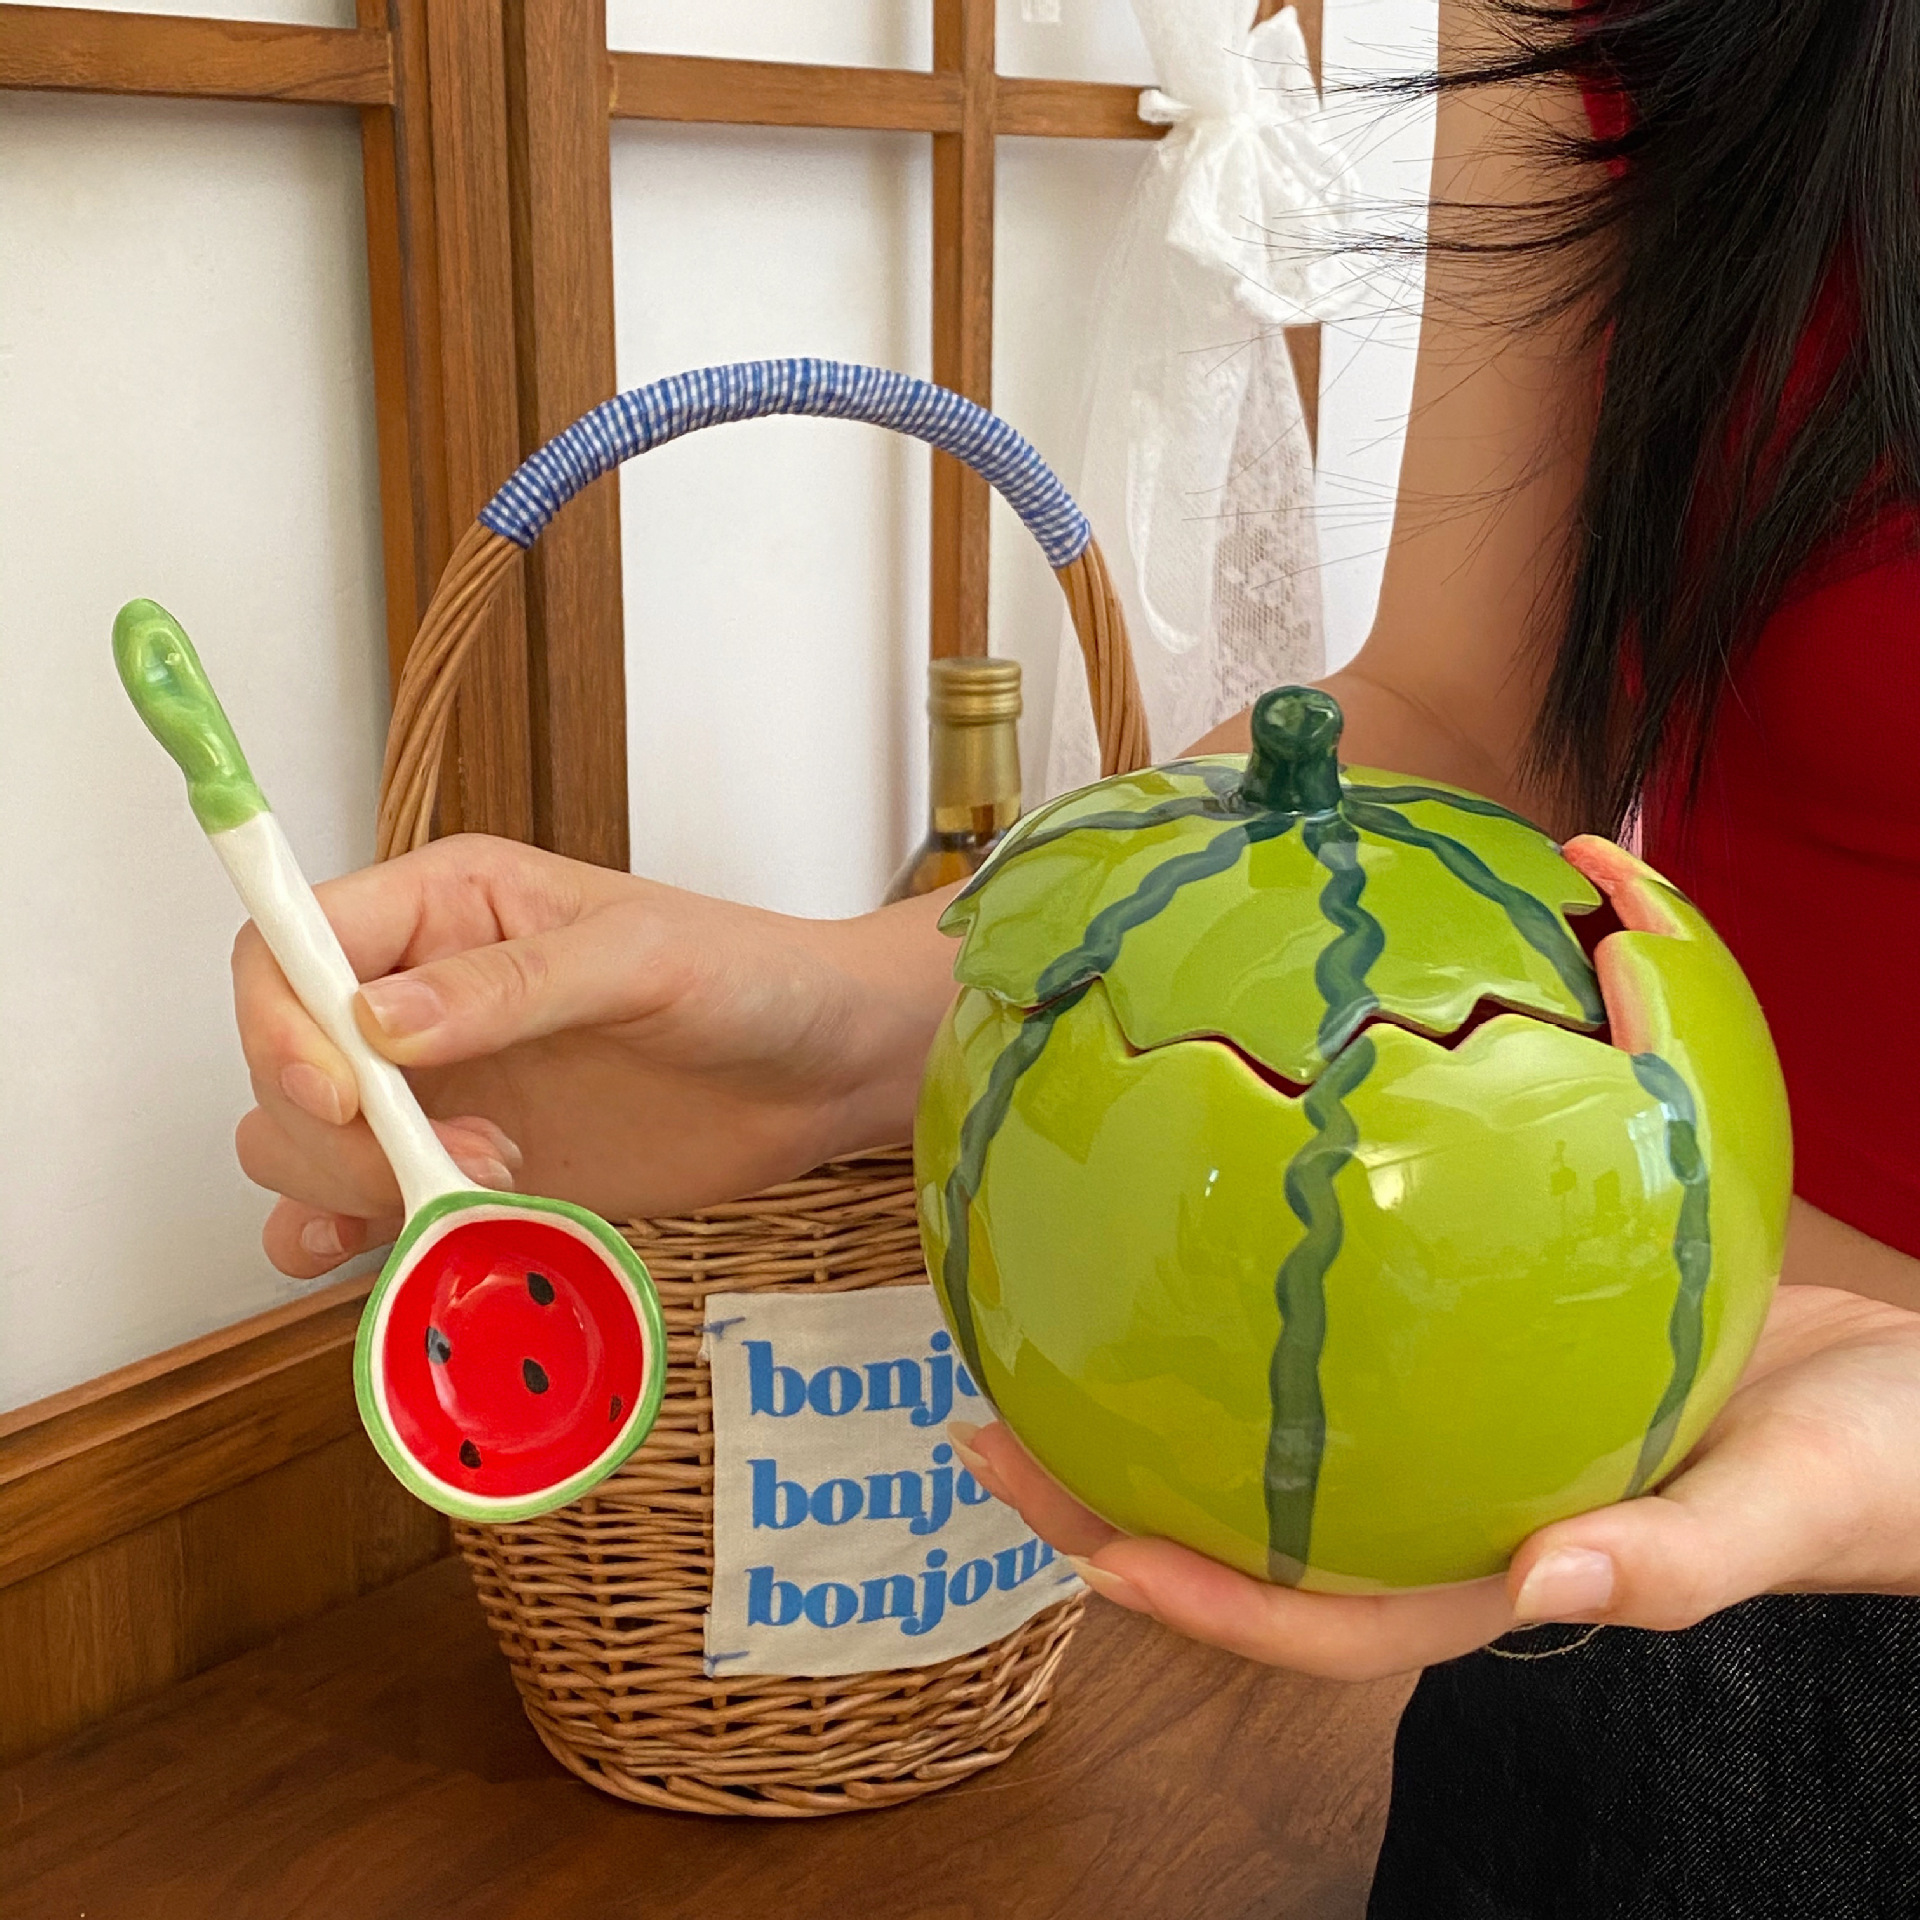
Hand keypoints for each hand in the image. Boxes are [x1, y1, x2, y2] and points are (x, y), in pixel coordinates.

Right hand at [233, 833, 955, 1277]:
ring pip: (302, 1140)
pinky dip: (344, 1236)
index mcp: (444, 907)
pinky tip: (381, 1249)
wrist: (822, 1069)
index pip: (288, 951)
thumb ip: (509, 986)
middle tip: (464, 1159)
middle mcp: (421, 996)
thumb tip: (374, 1022)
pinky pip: (360, 1208)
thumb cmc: (750, 977)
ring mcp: (443, 1089)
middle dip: (335, 1129)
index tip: (345, 1096)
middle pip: (285, 1060)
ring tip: (484, 1189)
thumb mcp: (639, 961)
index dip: (282, 1025)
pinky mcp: (473, 1167)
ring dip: (349, 1185)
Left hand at [952, 1280, 1919, 1680]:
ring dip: (1161, 1389)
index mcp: (1495, 1574)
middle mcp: (1450, 1510)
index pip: (1316, 1615)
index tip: (1080, 1542)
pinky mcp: (1478, 1355)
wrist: (1917, 1402)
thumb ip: (1677, 1560)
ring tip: (1047, 1318)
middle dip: (1113, 1492)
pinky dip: (1279, 1297)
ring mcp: (1457, 1434)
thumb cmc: (1870, 1475)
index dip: (1197, 1595)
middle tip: (987, 1421)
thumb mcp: (1787, 1508)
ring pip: (1280, 1430)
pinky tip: (1218, 1216)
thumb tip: (1551, 1595)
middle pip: (1253, 1522)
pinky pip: (1354, 1334)